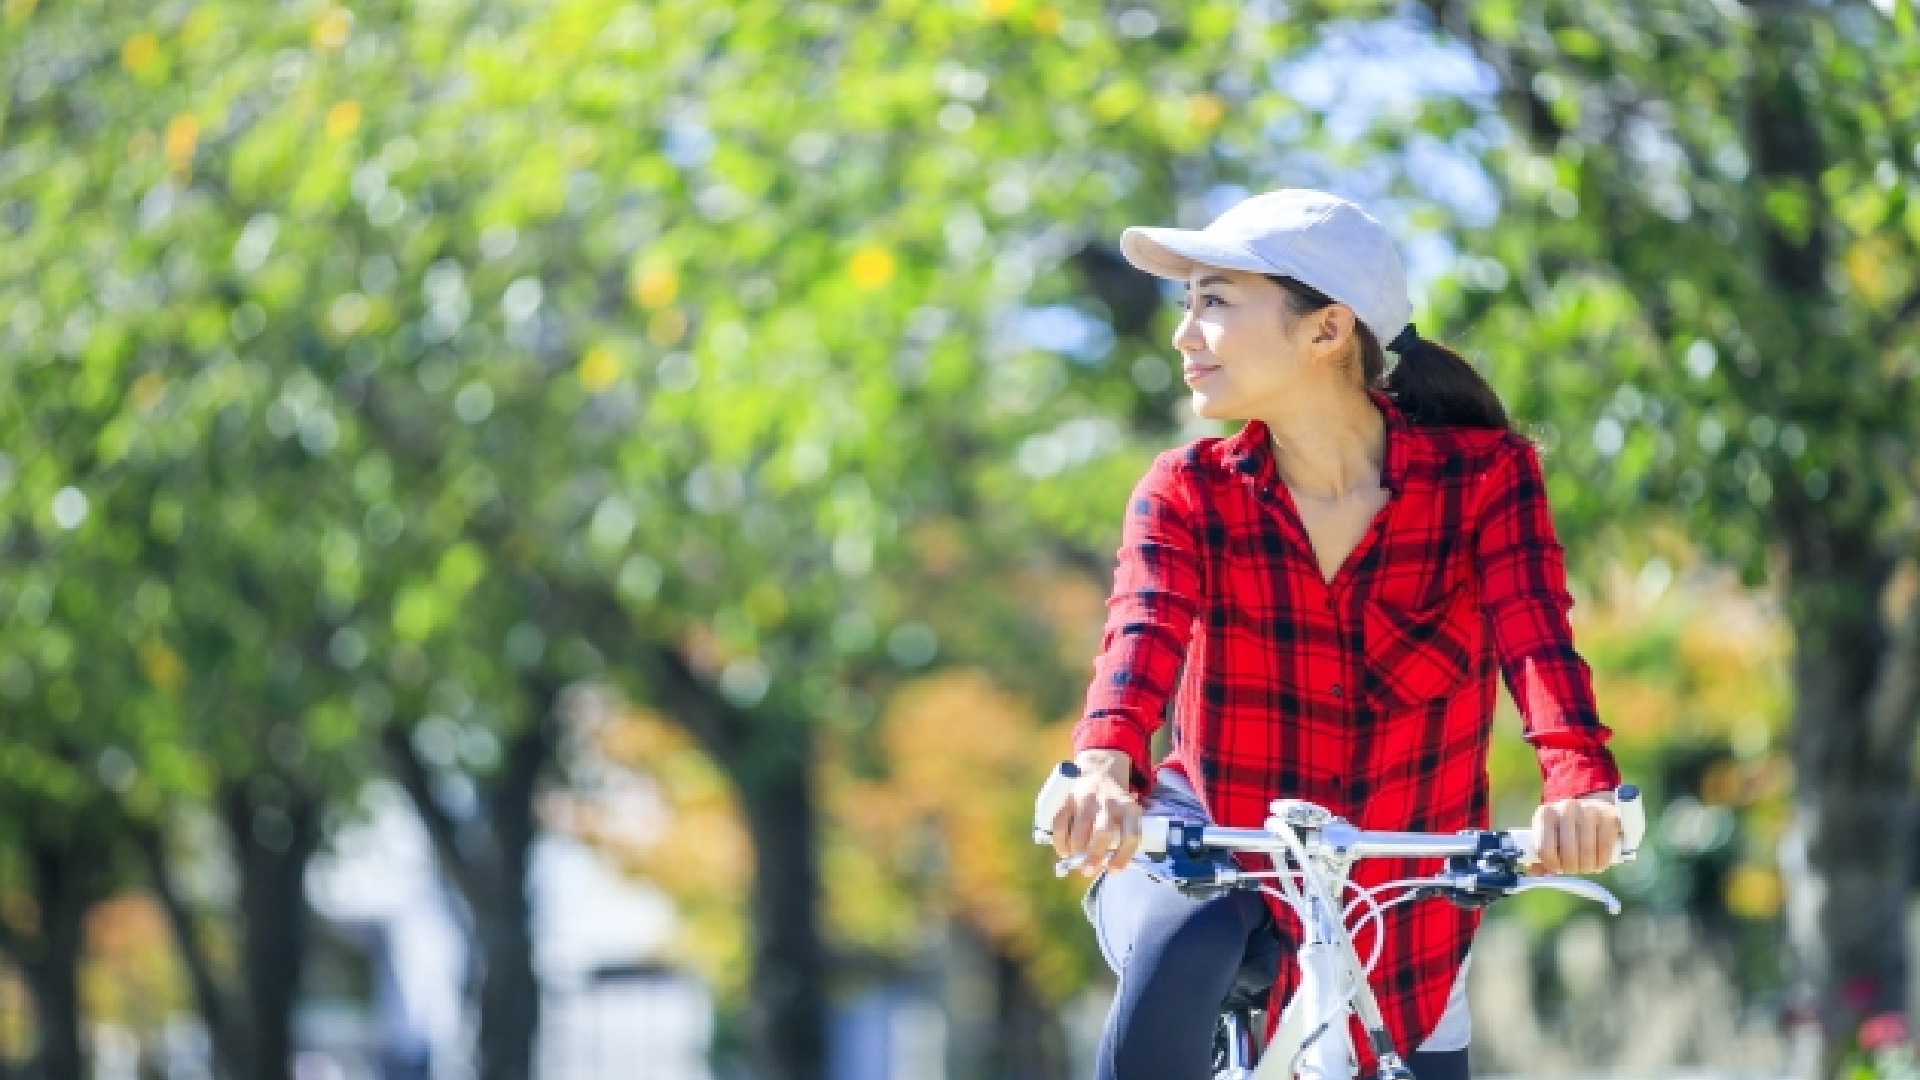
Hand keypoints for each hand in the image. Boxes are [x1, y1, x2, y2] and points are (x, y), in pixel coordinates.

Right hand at [1049, 749, 1142, 876]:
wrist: (1101, 770)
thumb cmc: (1116, 803)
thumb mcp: (1128, 813)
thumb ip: (1121, 836)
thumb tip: (1105, 867)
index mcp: (1129, 809)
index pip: (1131, 836)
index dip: (1122, 857)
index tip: (1113, 870)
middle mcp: (1109, 803)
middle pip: (1103, 833)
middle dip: (1094, 856)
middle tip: (1088, 870)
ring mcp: (1087, 799)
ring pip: (1079, 831)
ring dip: (1076, 851)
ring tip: (1076, 860)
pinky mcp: (1069, 798)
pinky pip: (1060, 824)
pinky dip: (1060, 842)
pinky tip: (1063, 851)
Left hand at [1529, 791, 1620, 874]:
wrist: (1593, 810)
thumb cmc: (1566, 830)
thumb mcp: (1549, 838)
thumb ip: (1538, 856)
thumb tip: (1532, 869)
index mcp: (1546, 814)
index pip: (1544, 848)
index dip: (1551, 864)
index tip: (1557, 867)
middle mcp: (1566, 808)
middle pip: (1568, 853)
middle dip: (1571, 868)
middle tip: (1573, 869)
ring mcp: (1588, 810)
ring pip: (1586, 852)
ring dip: (1587, 867)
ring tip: (1586, 867)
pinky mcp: (1608, 816)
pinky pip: (1605, 847)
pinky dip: (1602, 861)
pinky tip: (1599, 863)